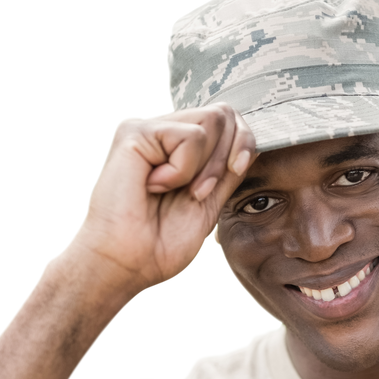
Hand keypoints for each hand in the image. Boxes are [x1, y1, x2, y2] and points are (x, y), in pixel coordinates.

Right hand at [65, 103, 256, 293]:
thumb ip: (227, 171)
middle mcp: (163, 133)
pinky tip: (154, 186)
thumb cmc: (160, 245)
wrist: (127, 264)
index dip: (244, 143)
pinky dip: (183, 170)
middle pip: (223, 113)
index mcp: (179, 149)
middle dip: (226, 158)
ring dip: (206, 167)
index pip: (227, 120)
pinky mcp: (135, 132)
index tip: (236, 171)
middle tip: (197, 193)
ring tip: (176, 191)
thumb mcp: (210, 203)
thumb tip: (252, 142)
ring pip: (212, 120)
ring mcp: (148, 129)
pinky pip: (190, 136)